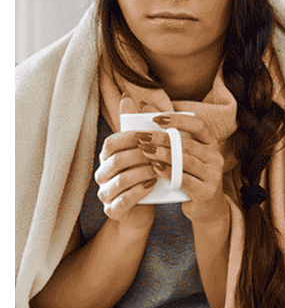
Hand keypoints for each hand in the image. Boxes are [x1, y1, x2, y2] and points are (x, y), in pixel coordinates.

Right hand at [94, 100, 156, 231]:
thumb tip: (127, 96)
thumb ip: (136, 126)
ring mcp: (105, 194)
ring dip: (142, 172)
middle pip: (116, 161)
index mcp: (107, 158)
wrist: (144, 208)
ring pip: (120, 180)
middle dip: (140, 154)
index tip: (151, 134)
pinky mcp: (113, 211)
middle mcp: (102, 175)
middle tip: (161, 152)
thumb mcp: (141, 150)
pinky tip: (153, 184)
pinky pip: (123, 200)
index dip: (130, 138)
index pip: (111, 143)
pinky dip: (139, 191)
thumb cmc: (144, 174)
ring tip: (161, 168)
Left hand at [136, 112, 228, 224]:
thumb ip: (172, 140)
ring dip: (163, 154)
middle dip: (162, 139)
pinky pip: (185, 179)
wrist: (205, 207)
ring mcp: (213, 175)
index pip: (198, 125)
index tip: (156, 119)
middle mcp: (216, 157)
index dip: (178, 120)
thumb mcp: (185, 157)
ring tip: (145, 150)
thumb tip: (148, 116)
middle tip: (142, 137)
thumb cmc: (190, 177)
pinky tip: (154, 168)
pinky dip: (168, 172)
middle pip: (187, 144)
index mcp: (212, 144)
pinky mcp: (207, 191)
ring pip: (185, 161)